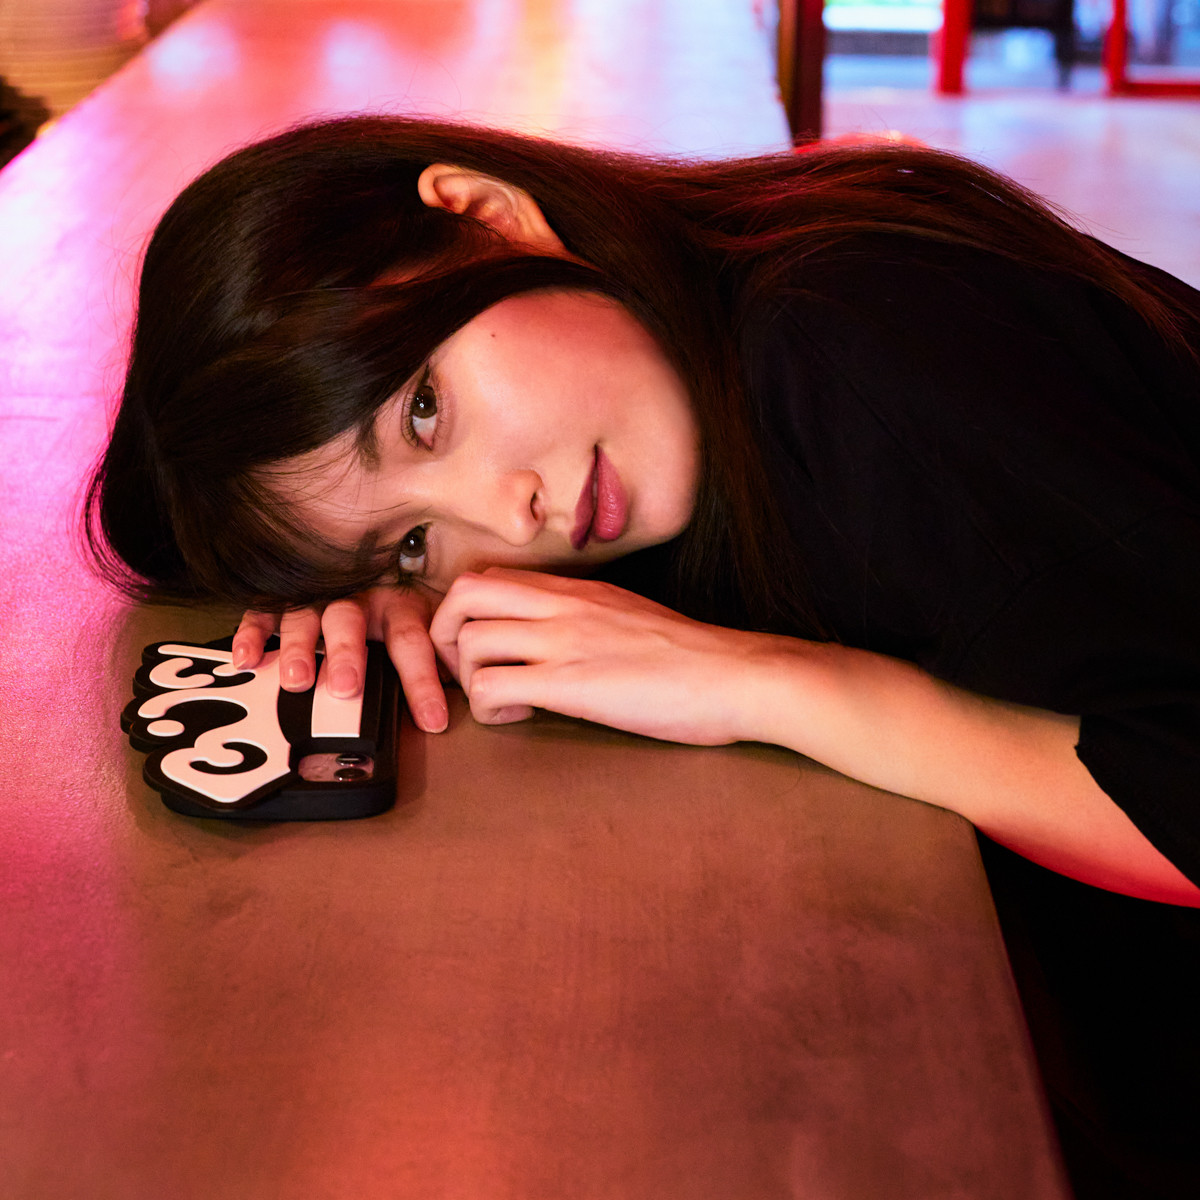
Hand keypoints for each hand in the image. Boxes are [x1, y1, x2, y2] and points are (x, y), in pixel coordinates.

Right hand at [233, 584, 448, 732]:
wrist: (370, 549)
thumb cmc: (402, 606)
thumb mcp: (427, 622)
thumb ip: (438, 653)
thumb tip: (459, 687)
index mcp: (398, 605)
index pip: (412, 642)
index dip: (422, 682)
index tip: (432, 720)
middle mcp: (357, 598)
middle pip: (350, 621)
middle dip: (347, 655)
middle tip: (344, 688)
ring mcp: (317, 596)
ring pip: (305, 617)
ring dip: (299, 648)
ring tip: (297, 679)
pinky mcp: (284, 600)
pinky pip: (263, 612)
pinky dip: (251, 633)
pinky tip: (245, 659)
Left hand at [429, 568, 771, 744]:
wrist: (734, 676)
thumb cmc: (695, 659)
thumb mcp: (632, 618)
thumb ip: (590, 619)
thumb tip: (565, 640)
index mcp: (578, 590)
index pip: (494, 576)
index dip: (469, 612)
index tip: (483, 648)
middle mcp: (563, 605)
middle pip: (464, 594)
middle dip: (445, 636)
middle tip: (466, 672)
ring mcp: (564, 641)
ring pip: (469, 642)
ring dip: (469, 679)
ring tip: (501, 702)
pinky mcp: (570, 684)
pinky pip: (491, 688)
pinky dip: (489, 711)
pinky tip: (520, 719)